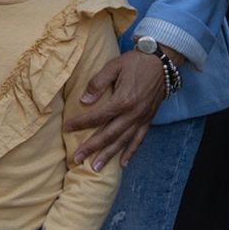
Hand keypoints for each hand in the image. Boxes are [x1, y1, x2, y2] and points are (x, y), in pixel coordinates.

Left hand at [64, 49, 167, 169]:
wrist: (162, 62)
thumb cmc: (135, 62)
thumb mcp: (114, 66)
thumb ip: (98, 83)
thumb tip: (84, 101)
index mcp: (123, 100)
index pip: (98, 116)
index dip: (81, 123)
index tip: (67, 128)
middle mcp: (133, 113)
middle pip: (109, 134)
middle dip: (92, 147)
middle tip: (77, 158)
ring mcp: (142, 118)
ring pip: (123, 141)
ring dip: (108, 155)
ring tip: (95, 167)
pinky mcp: (148, 119)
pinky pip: (139, 140)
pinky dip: (131, 152)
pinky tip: (123, 164)